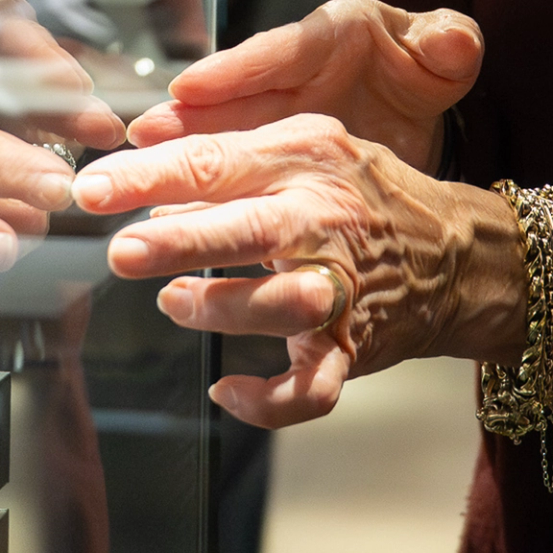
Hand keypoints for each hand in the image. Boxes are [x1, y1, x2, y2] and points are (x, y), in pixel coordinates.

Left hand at [71, 114, 508, 426]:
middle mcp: (327, 220)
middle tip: (124, 250)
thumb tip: (148, 175)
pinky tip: (228, 391)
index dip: (149, 177)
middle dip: (181, 241)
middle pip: (250, 228)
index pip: (217, 161)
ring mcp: (346, 287)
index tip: (94, 190)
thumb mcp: (307, 150)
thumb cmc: (365, 196)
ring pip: (282, 305)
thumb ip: (232, 156)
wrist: (458, 254)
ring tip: (174, 302)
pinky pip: (311, 388)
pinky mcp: (355, 346)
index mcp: (306, 161)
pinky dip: (266, 402)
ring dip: (220, 307)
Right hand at [124, 0, 482, 171]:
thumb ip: (450, 44)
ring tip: (138, 164)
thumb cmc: (425, 70)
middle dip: (190, 115)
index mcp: (337, 32)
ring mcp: (280, 104)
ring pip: (225, 126)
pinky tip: (168, 198)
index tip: (192, 88)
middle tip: (144, 136)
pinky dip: (202, 178)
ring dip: (182, 147)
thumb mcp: (446, 53)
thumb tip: (454, 42)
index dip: (235, 70)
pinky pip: (233, 159)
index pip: (284, 49)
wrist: (417, 107)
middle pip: (237, 91)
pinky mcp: (272, 141)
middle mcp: (297, 66)